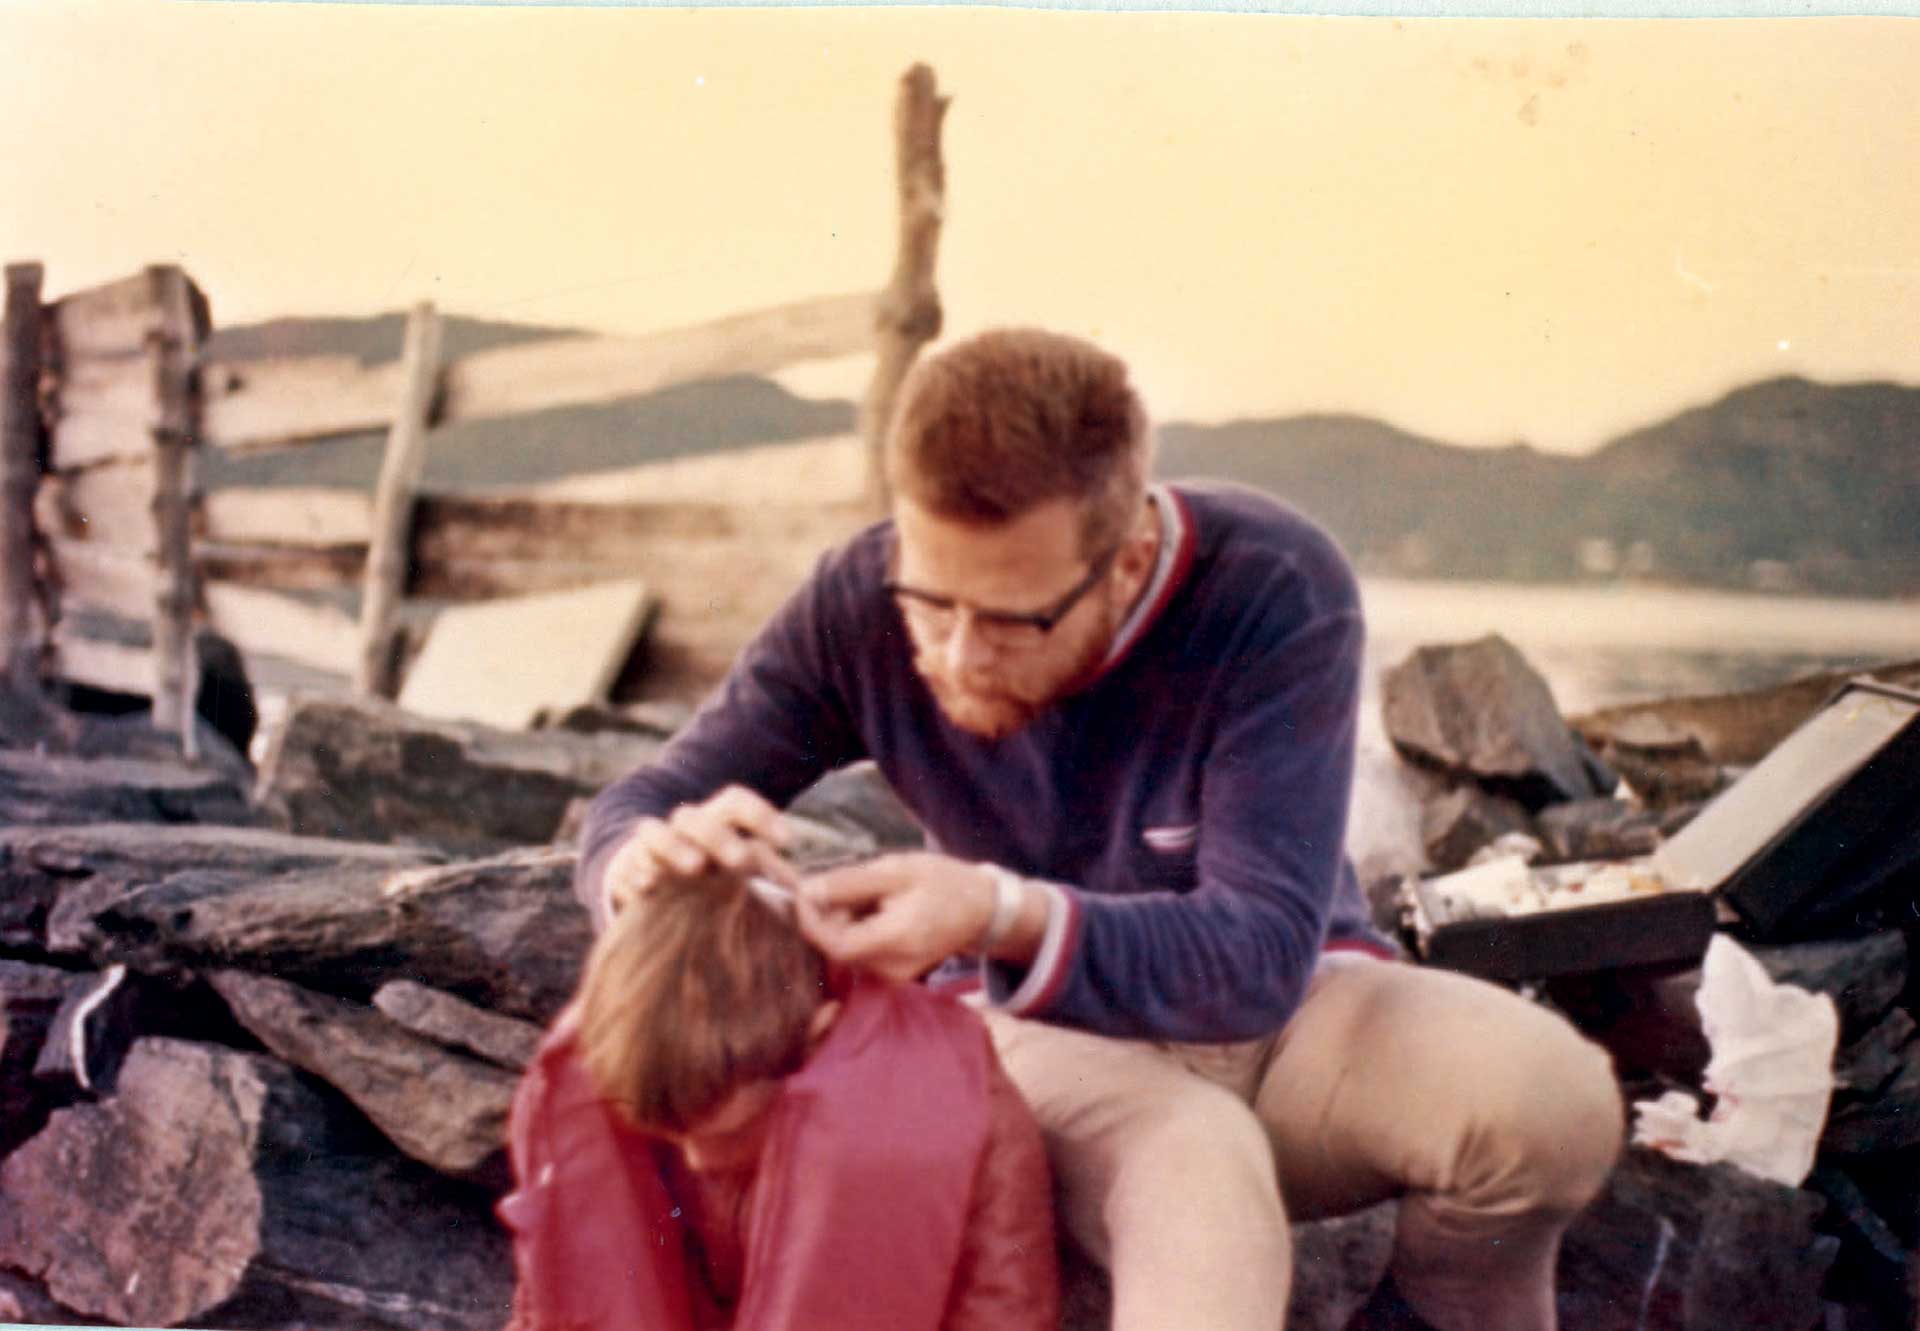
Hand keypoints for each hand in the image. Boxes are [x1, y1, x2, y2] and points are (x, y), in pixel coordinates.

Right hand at [602, 785, 796, 916]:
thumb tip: (806, 900)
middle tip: (742, 861)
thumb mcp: (738, 872)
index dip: (761, 816)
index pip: (735, 803)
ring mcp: (648, 847)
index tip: (787, 841)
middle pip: (697, 817)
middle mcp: (680, 829)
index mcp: (714, 822)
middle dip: (720, 837)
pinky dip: (638, 876)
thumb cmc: (708, 876)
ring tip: (695, 867)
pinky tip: (650, 889)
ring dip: (674, 847)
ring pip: (655, 832)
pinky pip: (626, 867)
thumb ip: (770, 878)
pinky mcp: (621, 870)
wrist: (643, 877)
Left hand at [796, 852, 997, 981]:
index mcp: (897, 939)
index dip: (811, 920)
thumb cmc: (941, 883)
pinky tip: (875, 909)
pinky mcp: (892, 975)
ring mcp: (893, 977)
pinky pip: (860, 953)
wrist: (981, 910)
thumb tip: (807, 891)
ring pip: (846, 950)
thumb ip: (850, 883)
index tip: (804, 890)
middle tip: (841, 882)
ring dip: (841, 921)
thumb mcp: (896, 870)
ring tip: (867, 893)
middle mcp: (893, 968)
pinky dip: (855, 930)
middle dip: (827, 915)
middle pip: (837, 948)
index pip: (835, 944)